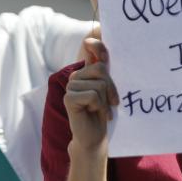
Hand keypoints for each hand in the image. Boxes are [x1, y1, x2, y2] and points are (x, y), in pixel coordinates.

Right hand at [64, 39, 118, 154]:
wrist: (94, 137)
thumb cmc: (103, 113)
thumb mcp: (108, 89)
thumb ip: (106, 70)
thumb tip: (101, 44)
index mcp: (86, 71)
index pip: (91, 46)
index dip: (98, 44)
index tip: (105, 48)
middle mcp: (76, 75)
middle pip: (101, 69)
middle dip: (111, 88)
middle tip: (112, 102)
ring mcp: (71, 86)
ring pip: (99, 84)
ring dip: (105, 101)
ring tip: (102, 110)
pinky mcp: (69, 98)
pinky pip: (93, 95)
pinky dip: (99, 107)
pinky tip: (96, 114)